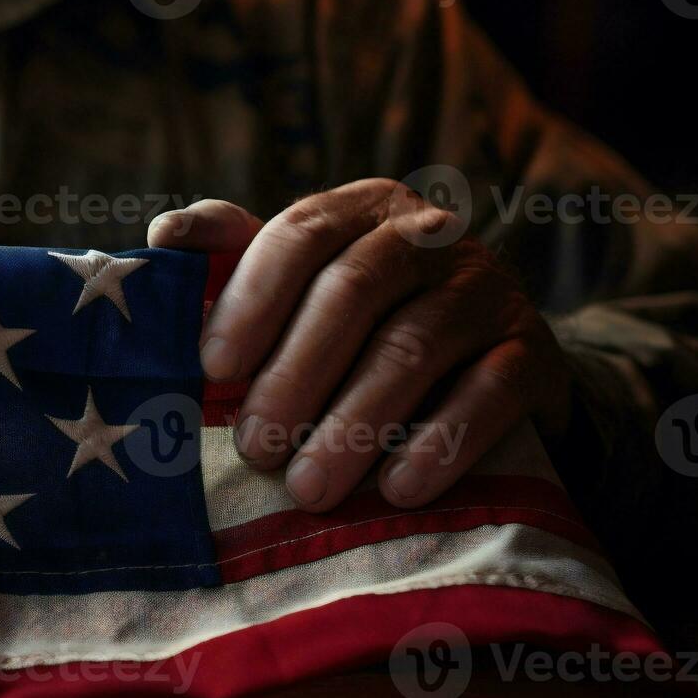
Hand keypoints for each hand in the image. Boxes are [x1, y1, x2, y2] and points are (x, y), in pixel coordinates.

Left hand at [148, 179, 569, 512]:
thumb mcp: (301, 285)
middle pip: (353, 290)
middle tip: (256, 449)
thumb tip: (163, 236)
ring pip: (413, 347)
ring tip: (309, 488)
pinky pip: (488, 394)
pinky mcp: (533, 352)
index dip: (251, 298)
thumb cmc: (361, 325)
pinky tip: (398, 489)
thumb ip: (233, 258)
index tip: (210, 369)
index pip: (299, 233)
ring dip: (354, 423)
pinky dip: (440, 443)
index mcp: (360, 209)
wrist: (489, 365)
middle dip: (295, 374)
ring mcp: (488, 289)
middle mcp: (430, 232)